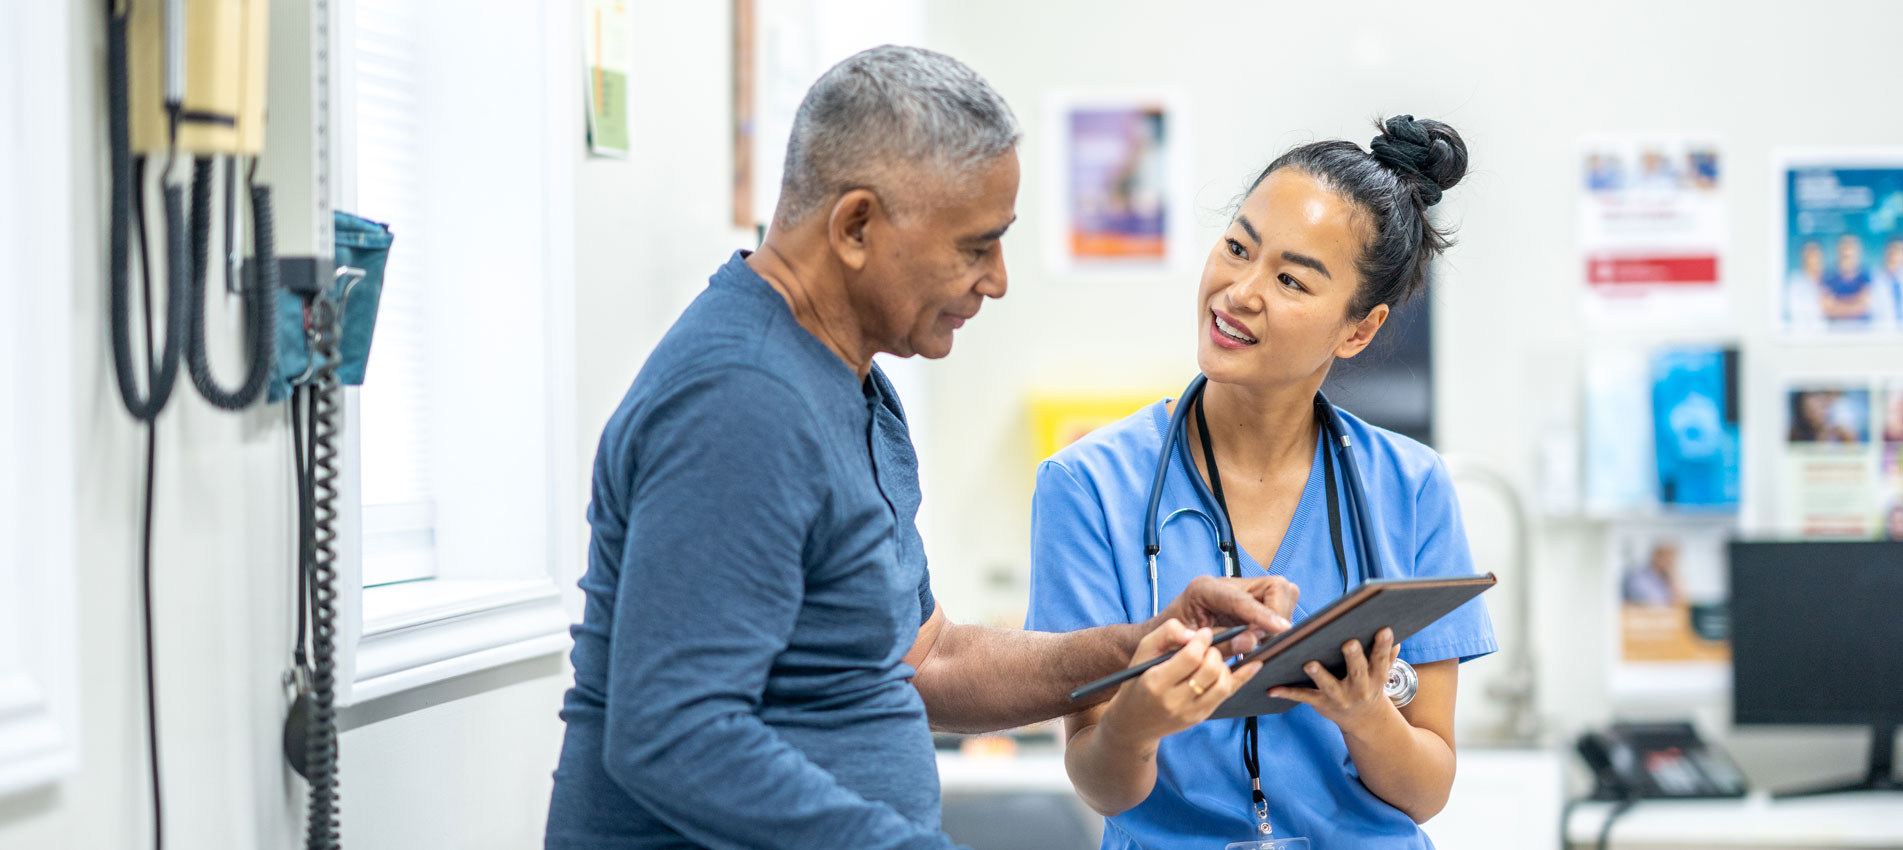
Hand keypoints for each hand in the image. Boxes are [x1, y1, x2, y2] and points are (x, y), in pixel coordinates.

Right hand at [1098, 620, 1264, 746]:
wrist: (1133, 723)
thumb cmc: (1137, 681)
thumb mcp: (1141, 654)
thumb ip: (1164, 634)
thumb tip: (1193, 633)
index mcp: (1156, 683)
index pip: (1190, 657)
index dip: (1201, 640)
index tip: (1203, 633)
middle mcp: (1174, 701)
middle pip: (1210, 670)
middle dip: (1213, 651)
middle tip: (1207, 646)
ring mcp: (1190, 712)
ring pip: (1222, 684)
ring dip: (1223, 664)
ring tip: (1212, 657)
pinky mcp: (1201, 717)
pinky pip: (1228, 695)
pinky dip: (1242, 678)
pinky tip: (1254, 664)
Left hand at [1151, 575, 1296, 656]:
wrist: (1162, 635)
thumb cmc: (1170, 638)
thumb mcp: (1190, 644)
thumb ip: (1221, 643)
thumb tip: (1250, 641)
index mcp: (1204, 589)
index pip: (1243, 599)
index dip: (1264, 615)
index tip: (1281, 628)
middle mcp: (1227, 584)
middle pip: (1275, 587)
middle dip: (1277, 614)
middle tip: (1263, 639)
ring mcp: (1240, 591)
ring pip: (1281, 595)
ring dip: (1276, 620)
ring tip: (1257, 640)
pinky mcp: (1249, 602)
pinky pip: (1276, 607)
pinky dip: (1273, 624)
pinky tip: (1258, 638)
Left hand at [1269, 627, 1400, 733]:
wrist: (1364, 720)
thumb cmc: (1369, 685)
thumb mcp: (1381, 673)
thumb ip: (1387, 655)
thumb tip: (1394, 633)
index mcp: (1376, 677)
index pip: (1380, 659)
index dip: (1382, 645)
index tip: (1384, 629)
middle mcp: (1359, 689)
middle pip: (1357, 672)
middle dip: (1353, 658)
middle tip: (1348, 643)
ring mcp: (1339, 697)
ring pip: (1328, 685)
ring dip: (1319, 675)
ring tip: (1309, 663)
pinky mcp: (1320, 703)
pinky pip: (1302, 696)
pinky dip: (1286, 693)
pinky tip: (1271, 688)